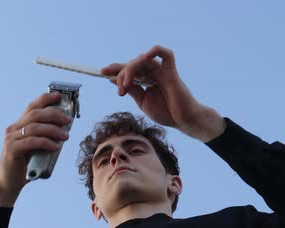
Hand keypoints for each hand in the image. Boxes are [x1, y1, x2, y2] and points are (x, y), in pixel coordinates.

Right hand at [0, 92, 71, 205]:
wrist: (9, 184)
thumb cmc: (25, 166)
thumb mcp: (36, 148)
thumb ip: (45, 138)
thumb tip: (65, 130)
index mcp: (19, 125)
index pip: (32, 107)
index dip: (45, 99)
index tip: (59, 96)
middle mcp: (13, 129)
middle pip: (35, 114)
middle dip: (53, 114)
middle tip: (68, 119)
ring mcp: (11, 139)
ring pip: (33, 127)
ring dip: (52, 129)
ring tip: (65, 135)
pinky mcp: (12, 150)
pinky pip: (31, 142)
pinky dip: (45, 142)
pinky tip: (55, 146)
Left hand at [102, 45, 224, 140]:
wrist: (182, 121)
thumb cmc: (165, 112)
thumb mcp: (142, 101)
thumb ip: (131, 89)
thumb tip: (113, 79)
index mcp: (145, 79)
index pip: (127, 69)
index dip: (114, 68)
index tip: (101, 72)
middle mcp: (153, 72)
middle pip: (132, 64)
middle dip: (121, 75)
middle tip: (120, 92)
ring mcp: (162, 70)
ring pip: (142, 59)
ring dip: (130, 70)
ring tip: (126, 85)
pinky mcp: (171, 71)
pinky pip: (165, 53)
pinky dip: (154, 50)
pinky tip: (144, 57)